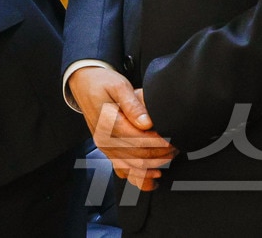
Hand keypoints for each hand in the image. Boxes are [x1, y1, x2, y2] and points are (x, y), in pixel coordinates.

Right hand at [69, 66, 176, 190]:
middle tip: (177, 146)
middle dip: (162, 154)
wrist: (84, 84)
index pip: (140, 140)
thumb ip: (133, 105)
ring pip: (132, 167)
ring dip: (154, 166)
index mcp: (108, 124)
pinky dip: (139, 177)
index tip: (175, 138)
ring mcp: (105, 147)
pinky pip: (123, 170)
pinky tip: (153, 176)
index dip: (160, 142)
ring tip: (170, 157)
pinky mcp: (107, 150)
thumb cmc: (102, 83)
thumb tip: (147, 123)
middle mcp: (104, 139)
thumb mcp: (119, 85)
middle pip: (139, 156)